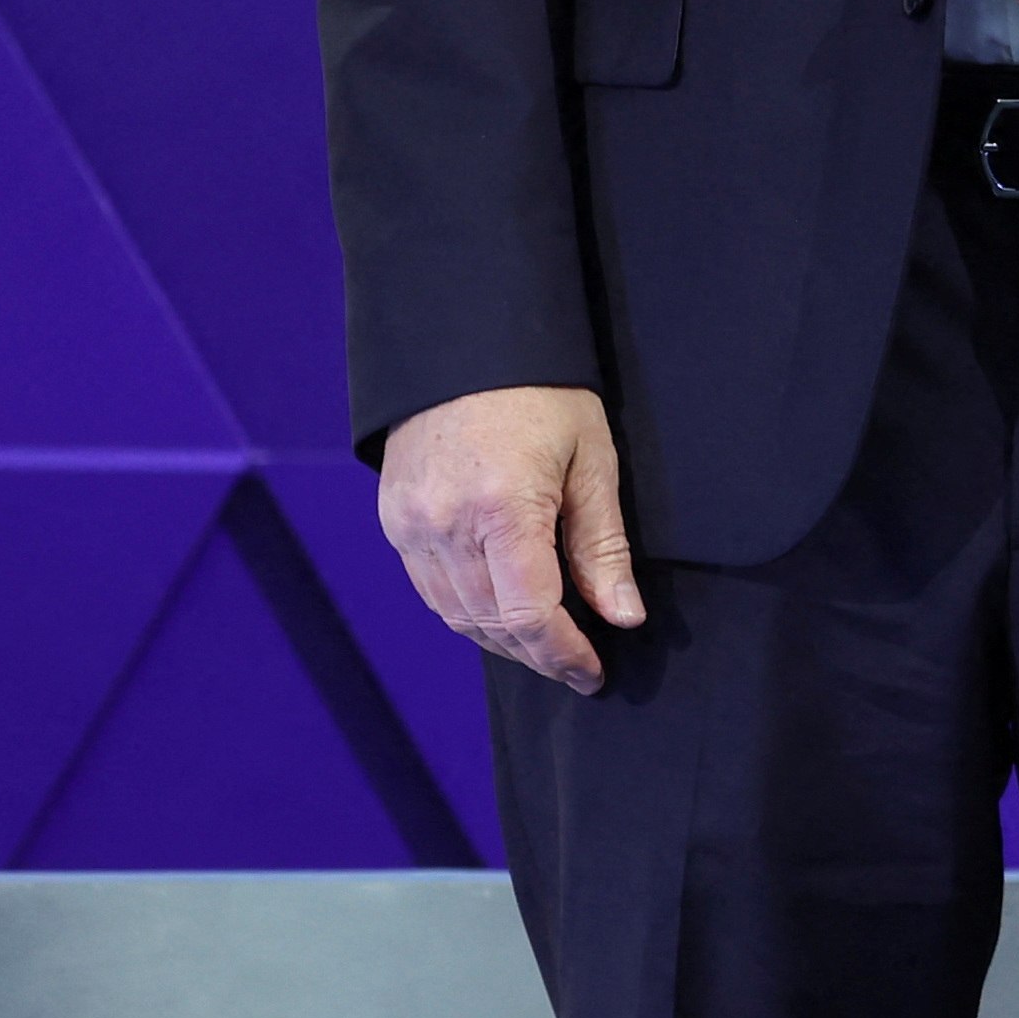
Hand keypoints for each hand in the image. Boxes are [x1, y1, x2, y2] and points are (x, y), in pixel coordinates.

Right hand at [376, 383, 644, 695]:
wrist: (465, 344)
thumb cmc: (543, 394)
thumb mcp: (592, 461)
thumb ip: (603, 547)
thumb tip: (624, 616)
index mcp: (501, 509)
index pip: (531, 615)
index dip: (565, 654)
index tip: (593, 673)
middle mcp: (445, 524)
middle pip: (491, 625)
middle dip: (538, 655)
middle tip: (578, 665)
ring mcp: (410, 525)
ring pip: (456, 615)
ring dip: (502, 641)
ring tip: (547, 645)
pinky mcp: (394, 520)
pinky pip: (431, 589)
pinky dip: (468, 612)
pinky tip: (502, 613)